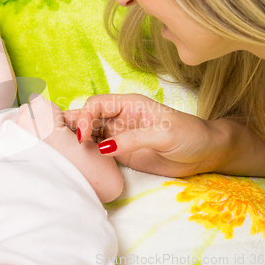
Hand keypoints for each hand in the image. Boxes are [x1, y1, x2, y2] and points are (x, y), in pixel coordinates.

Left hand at [16, 94, 64, 142]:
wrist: (54, 138)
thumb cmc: (57, 125)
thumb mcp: (56, 109)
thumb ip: (46, 104)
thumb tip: (40, 103)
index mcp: (39, 102)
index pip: (33, 98)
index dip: (34, 104)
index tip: (36, 109)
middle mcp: (30, 108)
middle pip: (24, 107)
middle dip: (28, 112)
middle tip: (34, 119)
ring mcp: (23, 117)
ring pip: (20, 116)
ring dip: (24, 119)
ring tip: (32, 126)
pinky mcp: (20, 126)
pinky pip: (18, 124)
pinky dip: (22, 127)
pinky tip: (30, 130)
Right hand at [64, 94, 224, 176]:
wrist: (205, 154)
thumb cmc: (189, 135)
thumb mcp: (164, 134)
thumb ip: (133, 139)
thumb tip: (103, 147)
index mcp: (129, 104)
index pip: (97, 104)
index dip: (85, 117)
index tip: (83, 137)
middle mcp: (120, 118)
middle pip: (88, 117)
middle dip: (72, 125)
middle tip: (58, 139)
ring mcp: (119, 136)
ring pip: (90, 134)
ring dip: (76, 141)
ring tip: (63, 151)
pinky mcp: (121, 153)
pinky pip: (98, 152)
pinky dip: (86, 155)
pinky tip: (78, 160)